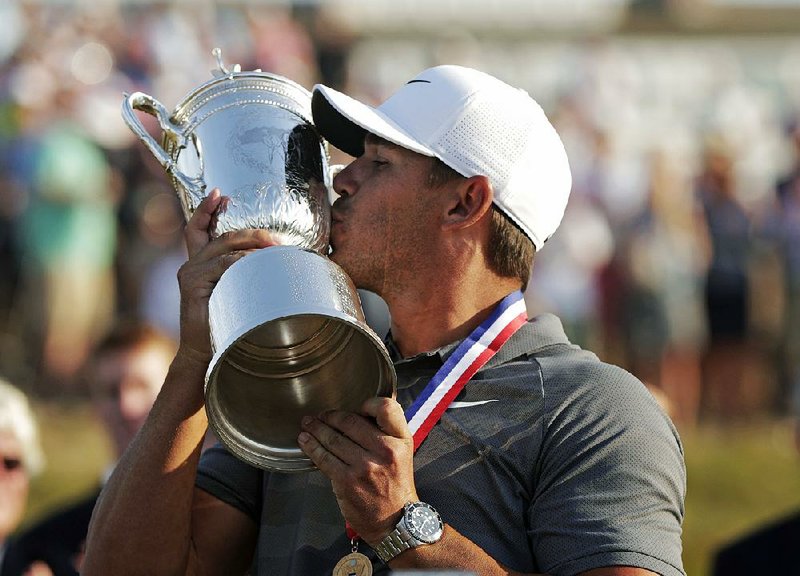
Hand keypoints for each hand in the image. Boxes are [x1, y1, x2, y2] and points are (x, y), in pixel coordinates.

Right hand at [177, 188, 275, 363]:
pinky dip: (243, 262)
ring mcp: (191, 273)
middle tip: (277, 237)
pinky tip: (259, 264)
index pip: (197, 229)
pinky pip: (223, 266)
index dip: (205, 209)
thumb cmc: (224, 325)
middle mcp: (192, 264)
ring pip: (225, 247)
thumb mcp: (234, 294)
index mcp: (200, 264)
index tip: (218, 193)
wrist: (206, 352)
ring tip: (277, 248)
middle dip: (252, 232)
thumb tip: (275, 263)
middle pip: (222, 235)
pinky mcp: (193, 284)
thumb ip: (243, 277)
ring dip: (254, 245)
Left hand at [298, 397, 416, 543]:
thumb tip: (360, 413)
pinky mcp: (346, 481)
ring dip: (316, 429)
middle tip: (320, 415)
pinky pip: (324, 458)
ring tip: (308, 424)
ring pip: (333, 439)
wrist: (395, 521)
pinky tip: (305, 441)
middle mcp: (384, 451)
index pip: (386, 408)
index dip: (369, 403)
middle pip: (350, 422)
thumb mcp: (403, 453)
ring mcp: (364, 466)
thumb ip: (387, 432)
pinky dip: (311, 447)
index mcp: (400, 441)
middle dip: (330, 416)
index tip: (355, 407)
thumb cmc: (396, 485)